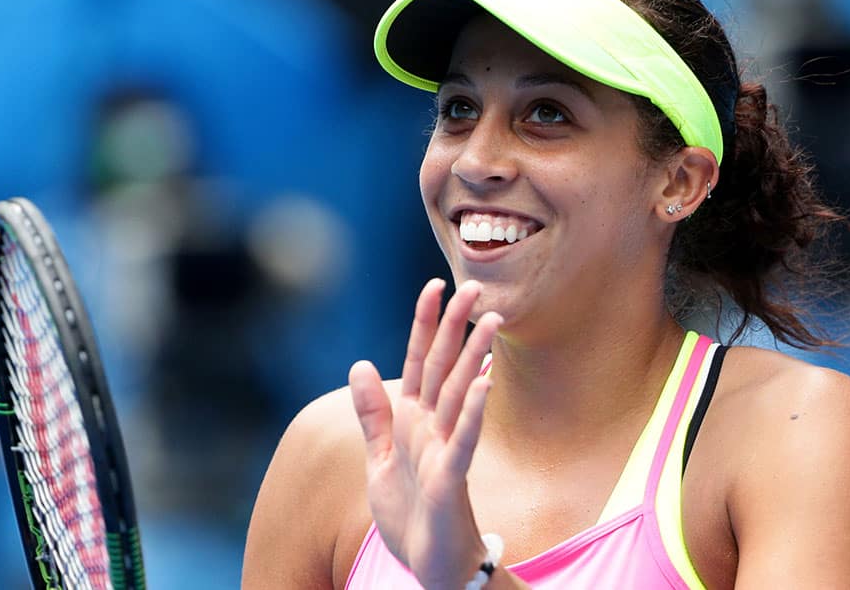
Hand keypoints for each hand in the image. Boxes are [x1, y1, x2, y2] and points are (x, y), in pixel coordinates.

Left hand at [349, 279, 502, 588]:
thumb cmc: (411, 513)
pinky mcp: (452, 478)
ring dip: (473, 357)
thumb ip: (373, 414)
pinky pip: (464, 440)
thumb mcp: (380, 460)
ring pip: (460, 395)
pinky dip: (473, 412)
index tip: (434, 286)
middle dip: (456, 327)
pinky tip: (484, 384)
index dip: (424, 324)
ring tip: (490, 321)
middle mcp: (432, 427)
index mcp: (413, 419)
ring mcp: (444, 450)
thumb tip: (359, 364)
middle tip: (476, 288)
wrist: (430, 565)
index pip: (419, 361)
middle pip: (444, 367)